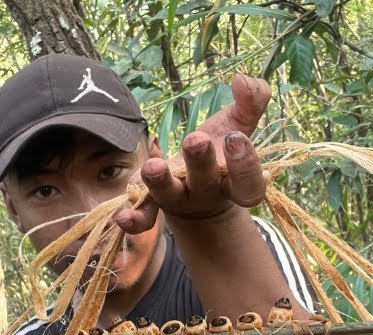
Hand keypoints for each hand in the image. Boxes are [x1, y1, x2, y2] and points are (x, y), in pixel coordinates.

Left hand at [115, 73, 271, 233]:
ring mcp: (180, 200)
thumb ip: (251, 101)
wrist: (201, 193)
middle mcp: (208, 193)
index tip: (236, 138)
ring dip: (161, 182)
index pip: (248, 182)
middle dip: (200, 162)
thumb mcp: (239, 125)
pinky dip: (135, 218)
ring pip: (170, 195)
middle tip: (196, 140)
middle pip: (206, 182)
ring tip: (153, 167)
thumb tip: (242, 79)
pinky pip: (145, 215)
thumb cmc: (223, 153)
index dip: (244, 165)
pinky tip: (121, 216)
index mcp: (235, 180)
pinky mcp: (154, 203)